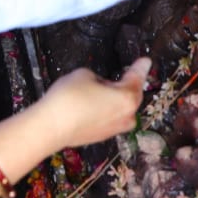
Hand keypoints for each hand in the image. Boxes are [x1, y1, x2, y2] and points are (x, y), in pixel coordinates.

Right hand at [33, 57, 150, 149]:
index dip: (140, 67)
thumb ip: (98, 77)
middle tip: (123, 74)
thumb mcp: (84, 74)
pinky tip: (90, 105)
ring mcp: (115, 129)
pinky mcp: (102, 136)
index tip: (146, 61)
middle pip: (131, 96)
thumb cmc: (69, 98)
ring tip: (100, 90)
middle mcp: (126, 116)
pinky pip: (110, 119)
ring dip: (115, 100)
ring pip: (121, 110)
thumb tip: (100, 85)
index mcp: (127, 98)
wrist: (52, 126)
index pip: (136, 78)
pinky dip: (104, 111)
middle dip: (127, 85)